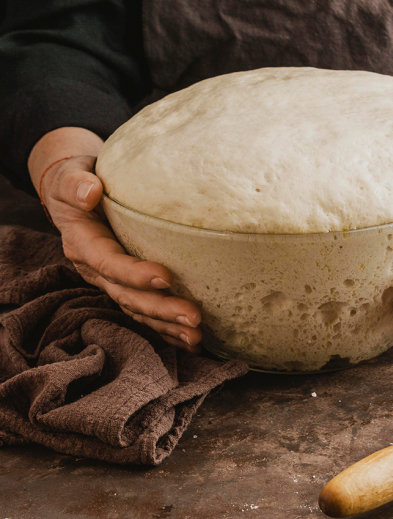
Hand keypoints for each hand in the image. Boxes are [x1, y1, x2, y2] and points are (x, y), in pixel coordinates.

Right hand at [29, 128, 202, 351]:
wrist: (76, 193)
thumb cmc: (77, 181)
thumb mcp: (70, 177)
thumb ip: (75, 184)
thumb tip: (90, 191)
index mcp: (84, 245)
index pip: (110, 264)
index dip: (135, 274)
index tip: (167, 277)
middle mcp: (96, 271)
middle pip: (128, 296)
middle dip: (161, 310)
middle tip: (193, 318)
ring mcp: (111, 283)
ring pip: (139, 310)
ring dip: (167, 327)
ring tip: (197, 337)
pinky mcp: (125, 287)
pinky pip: (145, 313)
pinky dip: (166, 330)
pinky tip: (191, 342)